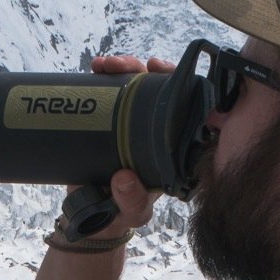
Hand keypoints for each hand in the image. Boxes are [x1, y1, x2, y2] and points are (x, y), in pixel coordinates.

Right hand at [68, 54, 175, 231]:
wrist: (91, 214)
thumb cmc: (122, 213)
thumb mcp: (131, 212)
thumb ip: (131, 201)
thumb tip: (123, 178)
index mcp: (174, 150)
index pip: (188, 110)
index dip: (182, 86)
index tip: (163, 73)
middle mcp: (157, 131)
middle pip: (160, 89)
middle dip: (146, 69)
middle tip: (130, 65)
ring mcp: (133, 123)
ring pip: (134, 84)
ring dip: (123, 67)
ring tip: (105, 65)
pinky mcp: (110, 119)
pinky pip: (110, 91)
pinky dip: (104, 76)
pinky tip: (95, 68)